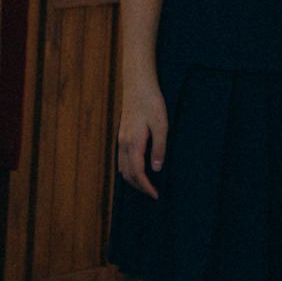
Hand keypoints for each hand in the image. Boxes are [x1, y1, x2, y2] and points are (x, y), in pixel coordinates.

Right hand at [116, 81, 168, 198]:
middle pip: (127, 174)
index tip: (155, 195)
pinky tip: (138, 168)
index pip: (137, 173)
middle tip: (152, 193)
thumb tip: (157, 169)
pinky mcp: (122, 135)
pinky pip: (121, 159)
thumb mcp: (161, 124)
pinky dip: (128, 170)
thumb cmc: (151, 102)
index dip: (146, 187)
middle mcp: (123, 144)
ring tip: (146, 185)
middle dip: (139, 187)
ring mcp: (121, 139)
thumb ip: (159, 147)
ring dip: (133, 179)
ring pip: (122, 168)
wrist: (137, 85)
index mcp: (133, 143)